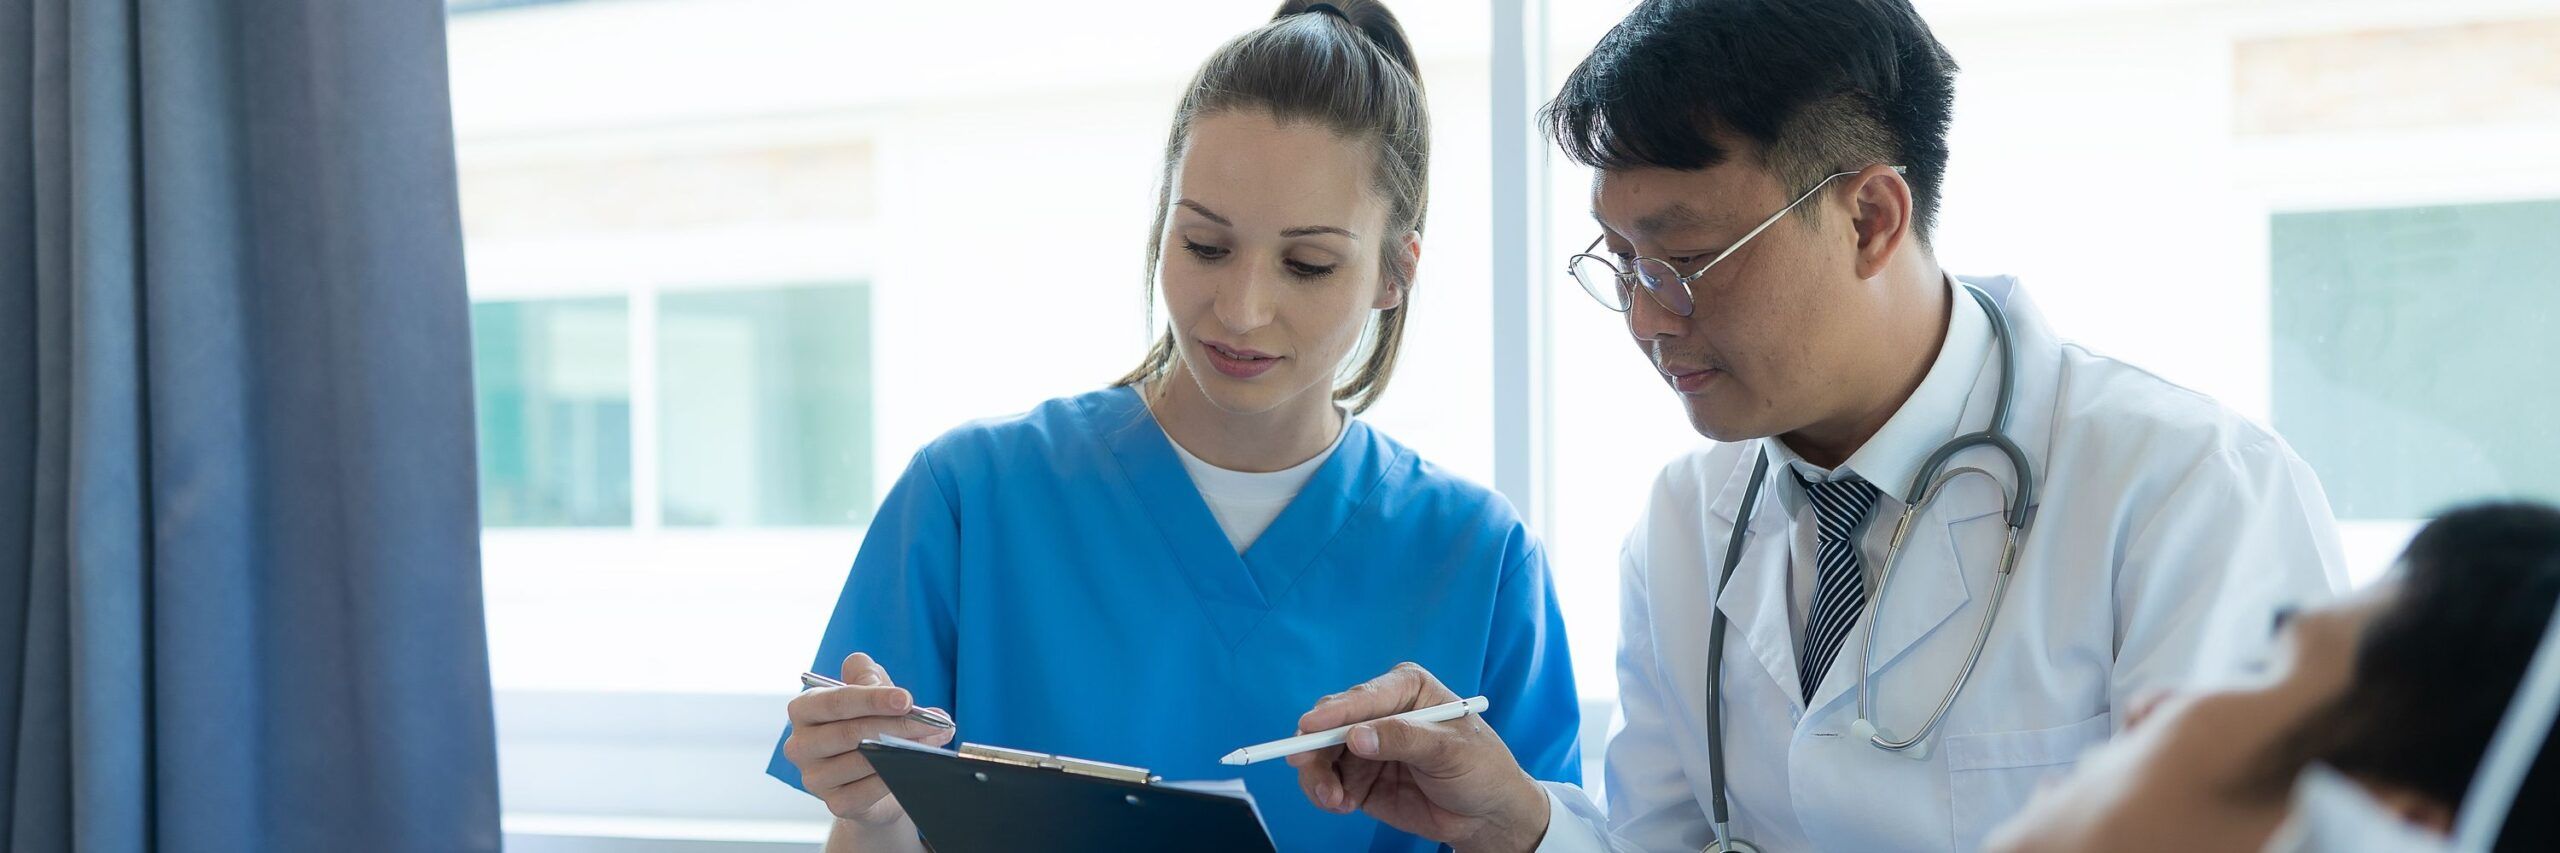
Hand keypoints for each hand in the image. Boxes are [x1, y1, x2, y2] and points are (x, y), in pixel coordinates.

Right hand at [781, 652, 956, 825]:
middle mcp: (800, 745)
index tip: (906, 699)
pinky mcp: (835, 803)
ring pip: (862, 762)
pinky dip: (895, 776)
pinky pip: (868, 790)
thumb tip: (887, 689)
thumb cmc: (868, 724)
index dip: (872, 699)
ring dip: (902, 750)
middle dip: (896, 725)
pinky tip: (915, 765)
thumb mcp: (869, 691)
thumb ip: (870, 677)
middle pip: (850, 733)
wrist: (872, 776)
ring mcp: (814, 778)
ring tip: (933, 739)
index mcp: (804, 710)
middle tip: (931, 721)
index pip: (836, 702)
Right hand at [1285, 663, 1550, 852]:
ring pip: (1323, 753)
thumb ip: (1403, 739)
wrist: (1487, 815)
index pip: (1363, 697)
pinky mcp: (1360, 777)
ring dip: (1318, 775)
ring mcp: (1368, 745)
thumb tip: (1356, 736)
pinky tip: (1341, 804)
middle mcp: (1380, 712)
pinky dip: (1327, 792)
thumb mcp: (1449, 750)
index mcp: (1406, 689)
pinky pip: (1330, 780)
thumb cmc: (1481, 768)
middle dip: (1316, 746)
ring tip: (1331, 798)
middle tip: (1306, 767)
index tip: (1309, 727)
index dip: (1334, 711)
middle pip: (1331, 721)